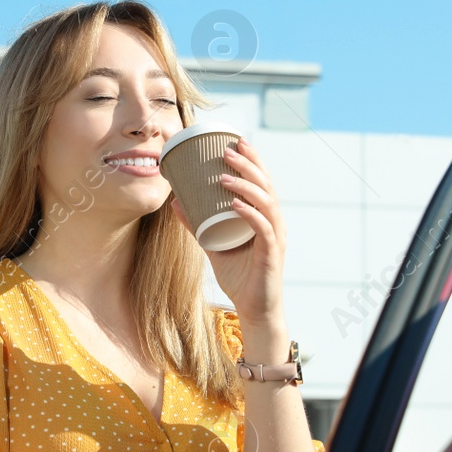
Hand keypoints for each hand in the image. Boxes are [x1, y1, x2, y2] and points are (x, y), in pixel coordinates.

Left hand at [170, 136, 285, 332]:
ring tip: (224, 176)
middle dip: (249, 164)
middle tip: (227, 150)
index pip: (262, 181)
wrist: (253, 309)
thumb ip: (197, 225)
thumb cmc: (238, 276)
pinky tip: (236, 204)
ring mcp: (275, 236)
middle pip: (266, 185)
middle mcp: (274, 222)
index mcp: (264, 216)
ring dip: (246, 185)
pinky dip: (250, 213)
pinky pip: (264, 228)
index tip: (235, 141)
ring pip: (266, 202)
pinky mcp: (272, 253)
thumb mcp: (213, 245)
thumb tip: (175, 202)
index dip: (252, 160)